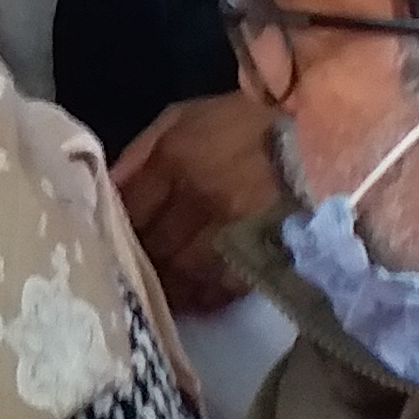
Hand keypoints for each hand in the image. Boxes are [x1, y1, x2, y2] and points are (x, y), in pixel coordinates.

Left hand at [112, 92, 284, 315]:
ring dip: (164, 289)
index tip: (100, 243)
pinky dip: (201, 298)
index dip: (111, 232)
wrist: (318, 136)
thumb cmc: (241, 124)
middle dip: (135, 263)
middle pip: (152, 247)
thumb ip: (138, 155)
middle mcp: (199, 199)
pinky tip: (191, 299)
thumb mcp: (181, 120)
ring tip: (152, 295)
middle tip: (122, 275)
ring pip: (182, 275)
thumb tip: (103, 191)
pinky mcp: (262, 254)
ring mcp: (232, 229)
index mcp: (175, 161)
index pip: (129, 211)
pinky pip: (221, 289)